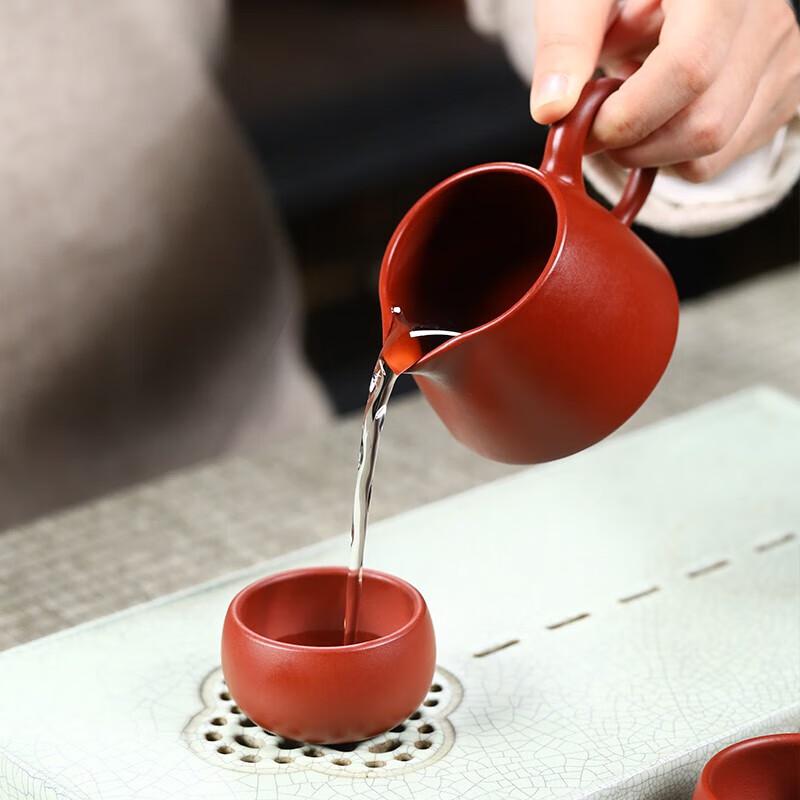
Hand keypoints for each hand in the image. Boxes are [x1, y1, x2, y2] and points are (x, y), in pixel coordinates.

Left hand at [530, 0, 799, 181]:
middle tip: (598, 126)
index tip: (587, 126)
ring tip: (632, 101)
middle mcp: (764, 16)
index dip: (628, 116)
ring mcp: (781, 53)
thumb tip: (552, 110)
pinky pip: (726, 152)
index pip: (687, 69)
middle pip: (705, 123)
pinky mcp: (782, 85)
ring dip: (655, 148)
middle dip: (636, 146)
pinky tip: (662, 107)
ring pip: (716, 148)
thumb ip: (566, 42)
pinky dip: (679, 149)